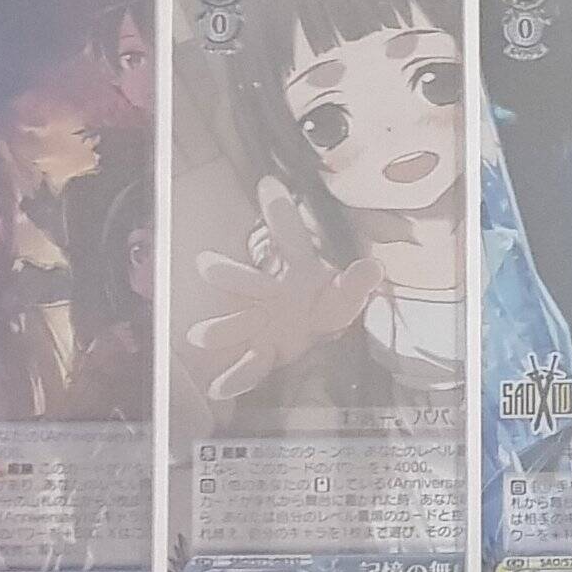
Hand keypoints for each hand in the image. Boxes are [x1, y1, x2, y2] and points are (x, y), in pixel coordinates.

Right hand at [187, 176, 376, 401]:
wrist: (310, 337)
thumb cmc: (324, 306)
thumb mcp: (346, 295)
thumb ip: (356, 282)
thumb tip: (373, 266)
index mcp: (293, 271)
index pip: (290, 238)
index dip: (281, 212)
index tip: (270, 185)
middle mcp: (268, 294)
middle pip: (245, 280)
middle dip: (227, 273)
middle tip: (205, 264)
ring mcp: (259, 324)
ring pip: (232, 324)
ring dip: (217, 328)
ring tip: (198, 335)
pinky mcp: (260, 354)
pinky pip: (245, 367)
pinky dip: (234, 378)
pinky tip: (220, 386)